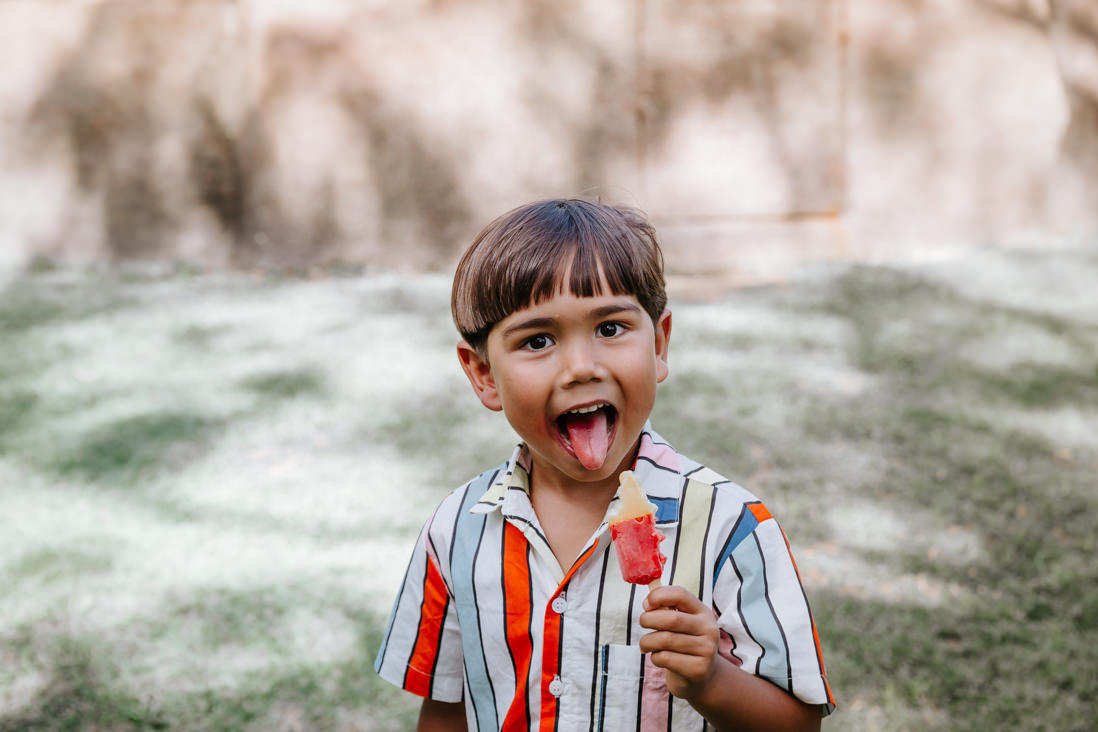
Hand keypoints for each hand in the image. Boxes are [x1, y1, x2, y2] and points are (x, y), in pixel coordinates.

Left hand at [638, 585, 719, 699]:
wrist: (700, 675)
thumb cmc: (683, 642)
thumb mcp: (680, 623)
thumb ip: (665, 608)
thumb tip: (648, 602)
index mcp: (703, 612)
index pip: (681, 595)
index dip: (659, 595)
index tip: (646, 604)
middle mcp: (709, 629)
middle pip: (672, 619)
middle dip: (648, 619)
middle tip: (642, 623)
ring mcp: (706, 650)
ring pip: (665, 640)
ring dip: (647, 641)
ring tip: (646, 644)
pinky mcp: (698, 669)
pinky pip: (665, 658)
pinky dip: (654, 657)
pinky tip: (658, 658)